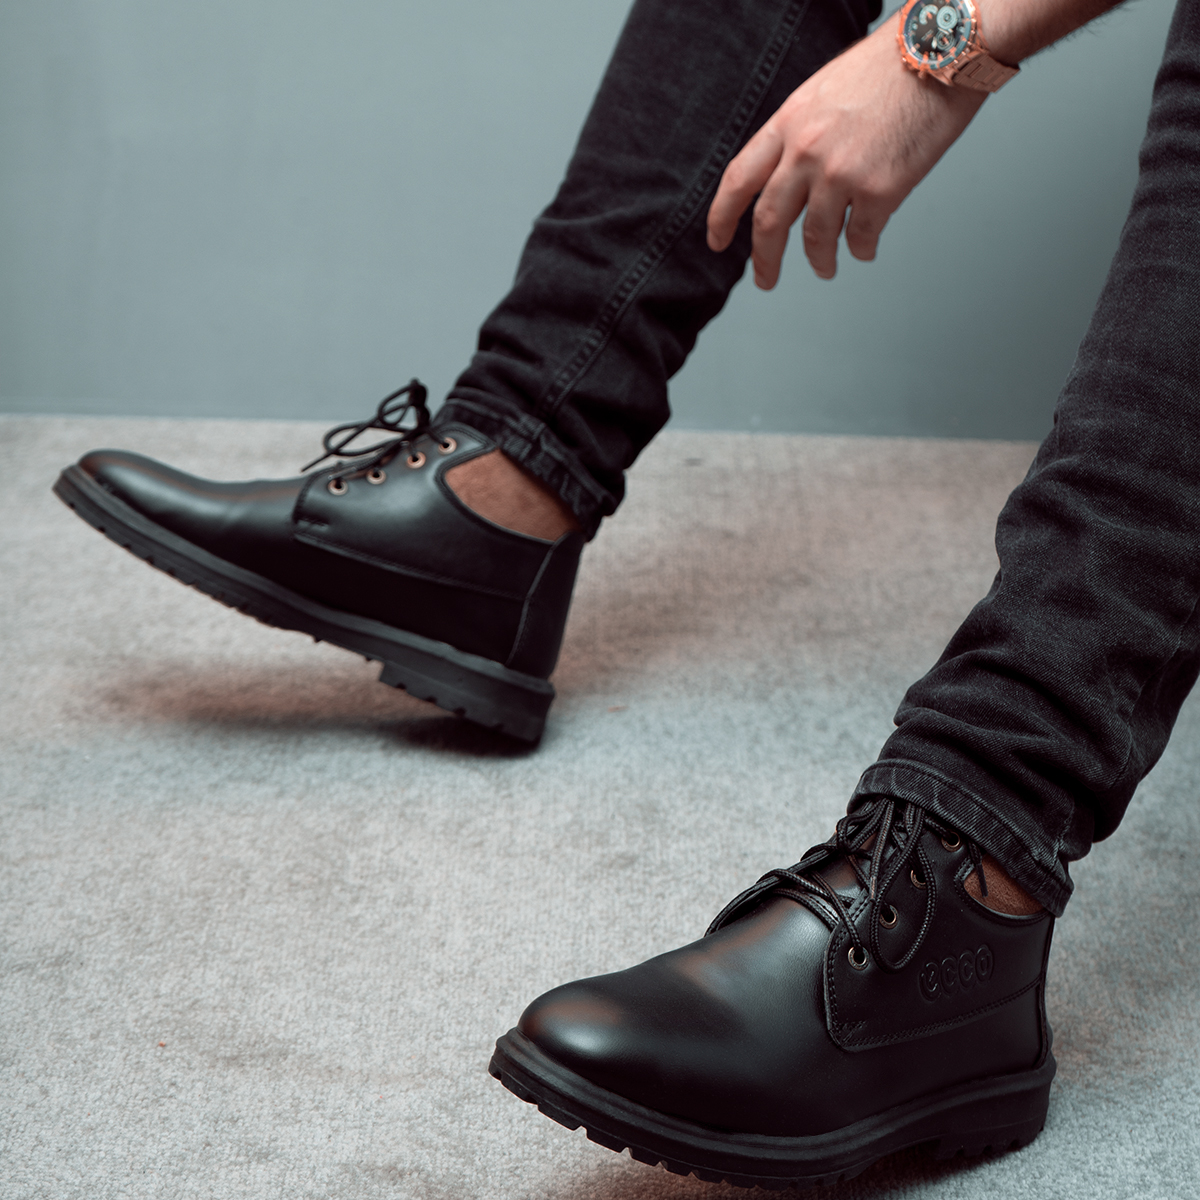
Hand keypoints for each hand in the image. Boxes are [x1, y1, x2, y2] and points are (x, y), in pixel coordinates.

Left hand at [706, 14, 985, 285]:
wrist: (940, 53)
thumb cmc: (888, 69)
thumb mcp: (821, 94)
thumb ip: (798, 136)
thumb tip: (788, 180)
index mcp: (788, 124)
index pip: (738, 180)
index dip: (722, 218)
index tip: (718, 242)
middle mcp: (806, 151)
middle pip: (769, 221)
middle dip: (764, 260)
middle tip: (765, 280)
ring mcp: (841, 174)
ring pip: (815, 238)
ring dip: (819, 261)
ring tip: (824, 268)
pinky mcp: (880, 191)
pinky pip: (860, 237)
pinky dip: (860, 250)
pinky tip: (863, 250)